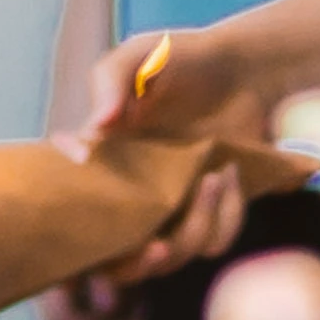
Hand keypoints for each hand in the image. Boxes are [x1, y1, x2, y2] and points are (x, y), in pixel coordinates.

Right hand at [38, 29, 269, 319]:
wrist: (246, 68)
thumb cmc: (182, 59)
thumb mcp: (138, 56)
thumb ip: (110, 82)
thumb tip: (95, 126)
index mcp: (98, 165)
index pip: (74, 217)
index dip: (81, 244)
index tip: (105, 241)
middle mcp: (129, 196)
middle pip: (120, 260)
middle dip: (139, 262)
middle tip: (158, 246)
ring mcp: (170, 208)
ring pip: (172, 254)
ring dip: (195, 226)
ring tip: (214, 177)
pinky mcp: (209, 212)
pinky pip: (214, 241)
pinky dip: (227, 216)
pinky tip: (231, 177)